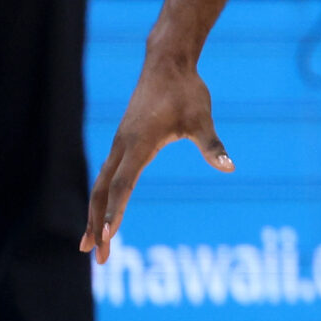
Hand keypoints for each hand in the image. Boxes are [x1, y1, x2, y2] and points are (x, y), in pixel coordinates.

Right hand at [82, 54, 230, 262]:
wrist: (167, 64)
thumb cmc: (186, 91)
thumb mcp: (202, 119)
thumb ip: (212, 146)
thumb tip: (229, 167)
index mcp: (139, 143)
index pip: (122, 185)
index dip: (115, 211)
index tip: (109, 236)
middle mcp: (122, 146)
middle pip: (101, 192)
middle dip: (96, 225)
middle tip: (94, 257)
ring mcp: (120, 144)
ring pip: (99, 185)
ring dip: (94, 215)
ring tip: (91, 245)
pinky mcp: (123, 142)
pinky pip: (106, 176)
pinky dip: (100, 198)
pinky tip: (102, 213)